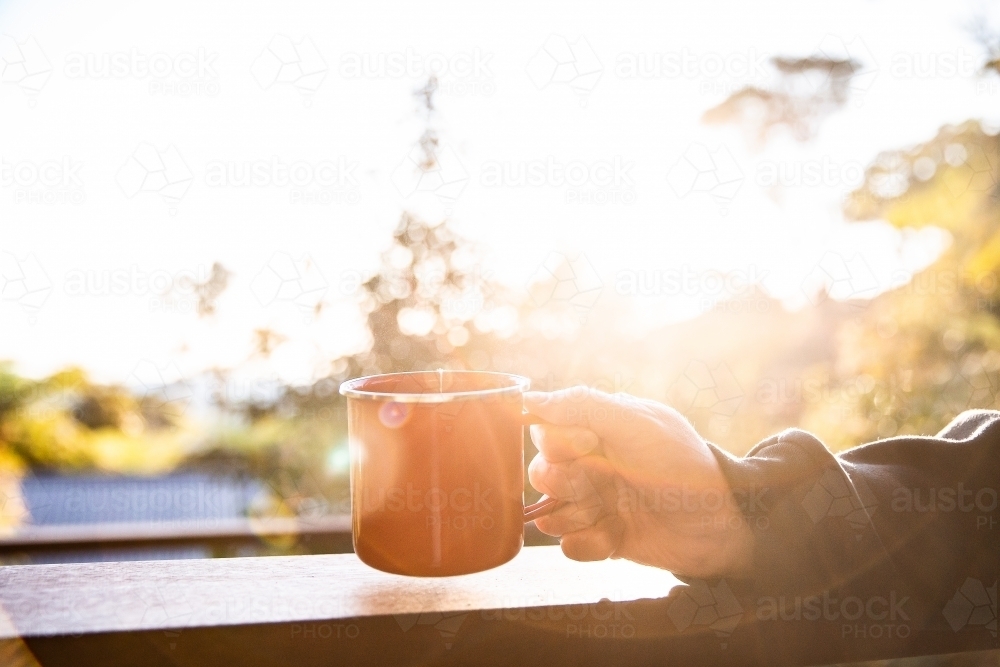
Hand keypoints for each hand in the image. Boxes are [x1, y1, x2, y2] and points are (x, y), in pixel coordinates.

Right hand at [525, 387, 752, 577]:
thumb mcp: (637, 424)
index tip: (589, 445)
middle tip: (598, 486)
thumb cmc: (682, 465)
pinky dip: (587, 545)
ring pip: (550, 513)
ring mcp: (597, 503)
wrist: (720, 525)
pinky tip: (615, 538)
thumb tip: (530, 398)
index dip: (558, 442)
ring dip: (575, 517)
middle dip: (564, 483)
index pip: (546, 432)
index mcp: (598, 432)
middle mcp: (592, 466)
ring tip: (609, 516)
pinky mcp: (603, 539)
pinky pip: (569, 545)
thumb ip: (583, 406)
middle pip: (541, 473)